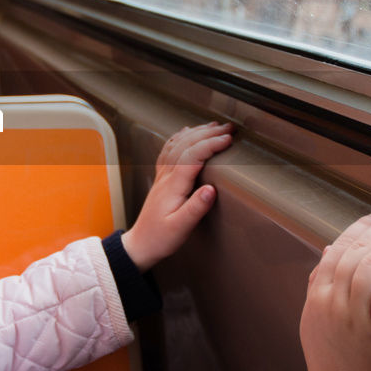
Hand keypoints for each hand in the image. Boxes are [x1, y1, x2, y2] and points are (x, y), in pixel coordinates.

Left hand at [121, 122, 232, 270]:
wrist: (140, 244)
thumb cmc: (160, 238)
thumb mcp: (180, 229)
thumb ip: (196, 209)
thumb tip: (211, 189)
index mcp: (173, 186)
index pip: (193, 156)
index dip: (211, 144)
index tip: (228, 140)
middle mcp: (166, 176)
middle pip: (186, 145)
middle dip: (209, 133)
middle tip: (229, 128)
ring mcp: (162, 176)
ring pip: (177, 144)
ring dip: (196, 132)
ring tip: (214, 126)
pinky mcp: (161, 179)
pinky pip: (168, 150)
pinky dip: (179, 137)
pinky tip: (186, 132)